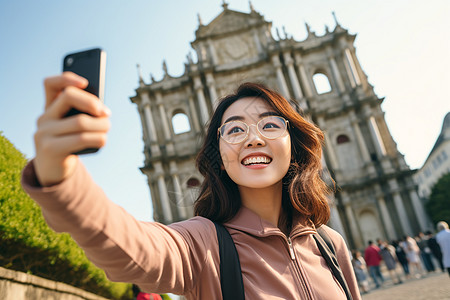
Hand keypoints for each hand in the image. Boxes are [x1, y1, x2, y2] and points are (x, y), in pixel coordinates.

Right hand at [34, 72, 110, 186]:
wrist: (54, 171)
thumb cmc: (70, 144)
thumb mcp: (74, 127)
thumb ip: (83, 114)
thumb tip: (103, 111)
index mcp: (49, 108)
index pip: (51, 84)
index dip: (67, 78)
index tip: (86, 82)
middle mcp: (44, 118)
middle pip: (69, 97)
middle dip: (93, 103)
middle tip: (106, 113)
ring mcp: (44, 133)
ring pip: (81, 121)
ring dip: (101, 125)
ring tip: (107, 129)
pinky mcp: (50, 149)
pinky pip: (81, 139)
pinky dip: (98, 138)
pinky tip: (102, 140)